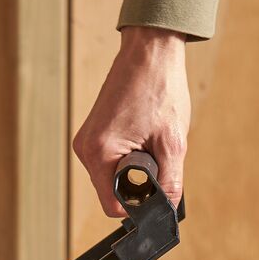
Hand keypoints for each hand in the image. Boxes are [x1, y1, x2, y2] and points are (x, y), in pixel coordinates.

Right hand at [73, 25, 191, 215]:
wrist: (150, 51)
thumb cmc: (160, 88)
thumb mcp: (172, 142)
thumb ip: (170, 182)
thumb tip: (166, 208)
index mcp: (99, 152)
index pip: (112, 204)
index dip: (137, 206)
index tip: (156, 191)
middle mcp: (85, 149)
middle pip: (111, 191)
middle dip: (137, 184)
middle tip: (158, 156)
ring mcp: (86, 140)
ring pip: (111, 176)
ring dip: (133, 169)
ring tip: (150, 142)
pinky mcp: (92, 133)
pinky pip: (109, 160)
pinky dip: (127, 157)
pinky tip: (142, 136)